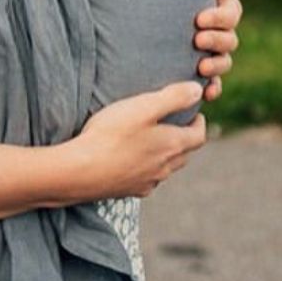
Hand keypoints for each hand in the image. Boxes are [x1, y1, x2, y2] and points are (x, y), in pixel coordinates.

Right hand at [65, 82, 207, 200]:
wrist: (81, 171)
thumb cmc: (111, 134)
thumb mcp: (142, 107)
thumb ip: (172, 97)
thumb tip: (197, 90)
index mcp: (172, 145)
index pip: (198, 136)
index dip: (199, 123)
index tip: (196, 113)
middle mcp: (165, 167)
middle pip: (185, 153)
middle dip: (186, 138)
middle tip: (178, 123)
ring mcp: (148, 181)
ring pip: (167, 167)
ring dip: (168, 154)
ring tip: (156, 140)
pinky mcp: (130, 190)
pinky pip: (148, 179)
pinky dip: (149, 168)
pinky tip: (135, 161)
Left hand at [194, 0, 243, 101]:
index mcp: (217, 3)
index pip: (231, 14)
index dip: (220, 18)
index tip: (199, 18)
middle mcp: (214, 28)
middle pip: (229, 40)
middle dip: (216, 41)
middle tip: (197, 40)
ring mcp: (204, 49)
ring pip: (223, 62)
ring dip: (217, 66)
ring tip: (200, 67)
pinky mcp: (191, 65)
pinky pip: (210, 83)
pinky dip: (212, 88)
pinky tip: (206, 93)